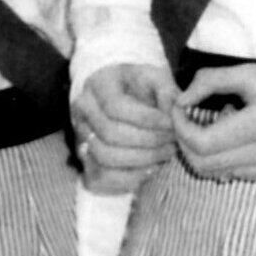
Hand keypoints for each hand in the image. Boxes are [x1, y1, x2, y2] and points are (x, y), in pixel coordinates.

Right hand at [74, 64, 175, 193]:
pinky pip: (103, 177)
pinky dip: (131, 176)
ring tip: (166, 152)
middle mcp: (83, 111)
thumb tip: (175, 112)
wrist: (124, 102)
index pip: (115, 107)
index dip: (146, 119)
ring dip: (142, 159)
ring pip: (105, 157)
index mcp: (98, 85)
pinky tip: (152, 167)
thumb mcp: (157, 79)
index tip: (171, 123)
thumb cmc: (142, 88)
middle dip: (148, 141)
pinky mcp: (86, 161)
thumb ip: (168, 93)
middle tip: (173, 140)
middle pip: (110, 134)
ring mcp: (80, 137)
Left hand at [170, 58, 255, 181]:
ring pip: (214, 172)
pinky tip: (233, 134)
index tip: (179, 107)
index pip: (202, 144)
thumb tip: (181, 101)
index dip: (180, 127)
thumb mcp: (251, 71)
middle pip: (202, 164)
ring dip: (202, 151)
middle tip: (186, 117)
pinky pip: (233, 173)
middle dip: (185, 141)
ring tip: (214, 123)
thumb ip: (211, 81)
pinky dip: (221, 157)